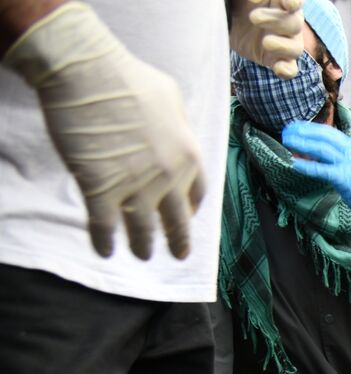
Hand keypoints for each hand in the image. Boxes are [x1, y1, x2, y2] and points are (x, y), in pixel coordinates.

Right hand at [3, 2, 204, 258]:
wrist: (86, 72)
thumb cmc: (127, 76)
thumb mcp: (170, 96)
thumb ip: (178, 122)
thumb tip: (179, 131)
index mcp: (188, 155)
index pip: (196, 193)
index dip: (191, 209)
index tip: (186, 217)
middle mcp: (168, 177)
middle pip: (176, 220)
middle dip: (178, 241)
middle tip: (178, 255)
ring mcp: (135, 186)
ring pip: (143, 230)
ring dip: (143, 247)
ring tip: (142, 256)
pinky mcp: (100, 189)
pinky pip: (105, 227)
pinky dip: (105, 243)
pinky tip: (105, 251)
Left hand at [230, 0, 304, 78]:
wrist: (230, 25)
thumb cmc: (239, 6)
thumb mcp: (240, 0)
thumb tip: (254, 0)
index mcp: (281, 2)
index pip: (295, 1)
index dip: (294, 3)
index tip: (288, 5)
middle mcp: (288, 22)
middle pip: (295, 24)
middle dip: (276, 21)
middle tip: (254, 17)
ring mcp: (285, 44)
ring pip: (296, 48)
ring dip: (282, 46)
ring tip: (265, 42)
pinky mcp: (277, 61)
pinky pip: (291, 69)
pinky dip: (287, 70)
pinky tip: (278, 68)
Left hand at [282, 121, 350, 221]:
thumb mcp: (348, 161)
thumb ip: (333, 153)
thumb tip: (309, 147)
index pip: (328, 131)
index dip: (310, 127)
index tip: (295, 125)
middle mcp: (350, 151)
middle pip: (324, 136)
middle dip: (304, 132)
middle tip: (287, 131)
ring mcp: (347, 164)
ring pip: (321, 149)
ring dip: (302, 144)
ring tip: (287, 142)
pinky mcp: (343, 178)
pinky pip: (322, 170)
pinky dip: (307, 166)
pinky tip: (295, 164)